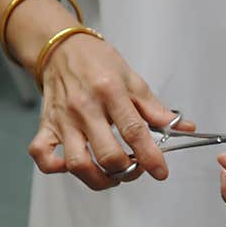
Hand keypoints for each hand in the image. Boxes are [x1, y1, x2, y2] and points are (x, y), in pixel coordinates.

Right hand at [29, 34, 195, 189]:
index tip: (160, 171)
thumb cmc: (97, 62)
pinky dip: (55, 168)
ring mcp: (63, 119)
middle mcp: (84, 107)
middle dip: (127, 171)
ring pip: (77, 164)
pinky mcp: (46, 125)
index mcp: (110, 92)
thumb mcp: (132, 79)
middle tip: (135, 168)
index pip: (134, 131)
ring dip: (98, 179)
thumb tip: (183, 127)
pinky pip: (42, 155)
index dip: (150, 157)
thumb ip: (156, 109)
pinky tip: (72, 167)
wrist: (61, 47)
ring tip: (111, 176)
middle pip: (107, 155)